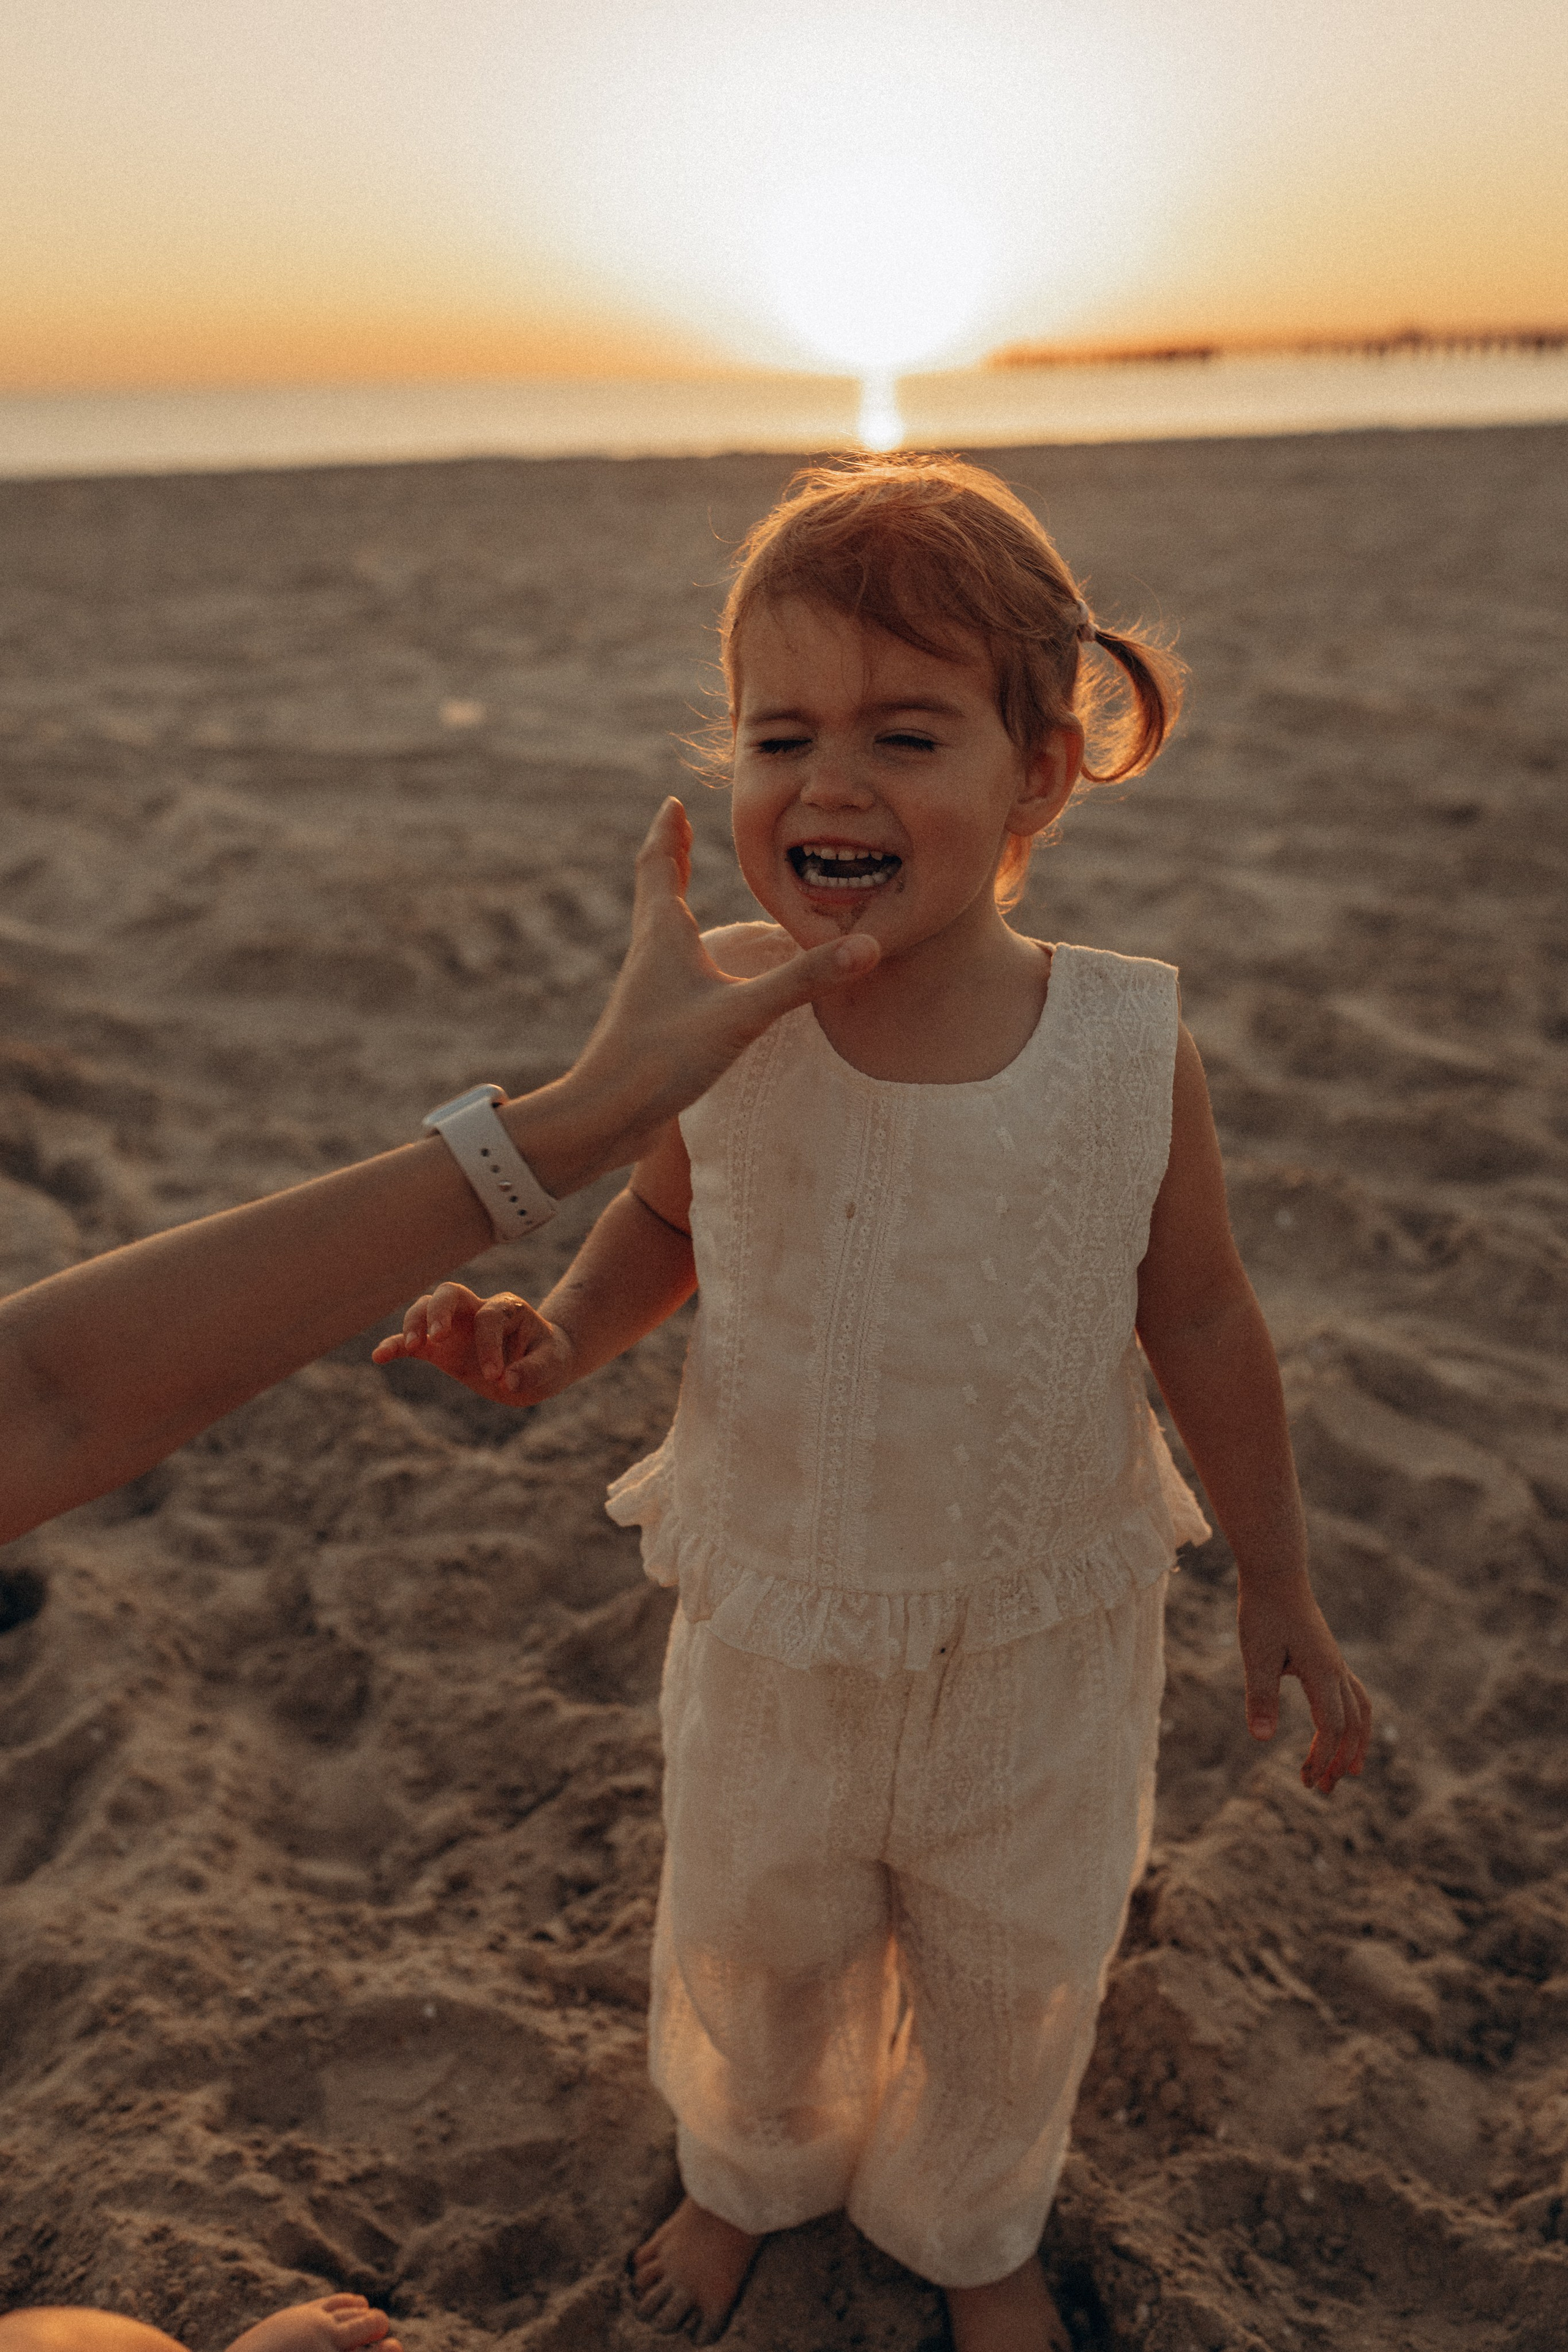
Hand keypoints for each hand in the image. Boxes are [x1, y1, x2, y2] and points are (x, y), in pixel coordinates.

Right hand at [371, 1281, 575, 1405]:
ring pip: (425, 1309)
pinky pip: (412, 1342)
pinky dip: (394, 1346)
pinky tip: (379, 1357)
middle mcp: (476, 1310)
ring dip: (414, 1324)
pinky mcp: (440, 1349)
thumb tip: (507, 1382)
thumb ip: (534, 1370)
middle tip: (437, 1338)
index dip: (489, 1345)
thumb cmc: (547, 1356)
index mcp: (506, 1307)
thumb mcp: (553, 1363)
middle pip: (448, 1293)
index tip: (496, 1377)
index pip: (489, 1316)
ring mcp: (455, 1327)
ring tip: (410, 1347)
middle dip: (438, 1311)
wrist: (539, 1365)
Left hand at [559, 799, 878, 1172]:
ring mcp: (645, 991)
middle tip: (676, 828)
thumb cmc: (661, 1059)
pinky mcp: (649, 1025)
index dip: (668, 832)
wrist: (604, 1118)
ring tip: (683, 892)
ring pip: (657, 933)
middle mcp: (648, 955)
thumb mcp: (742, 1015)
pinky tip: (692, 975)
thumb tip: (868, 947)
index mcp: (661, 935)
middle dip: (669, 857)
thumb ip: (803, 981)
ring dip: (670, 902)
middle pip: (655, 892)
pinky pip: (665, 972)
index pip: (659, 866)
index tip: (672, 802)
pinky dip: (679, 952)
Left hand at [1238, 1572, 1371, 1795]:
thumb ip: (1260, 1695)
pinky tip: (1340, 1731)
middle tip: (1324, 1790)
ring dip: (1355, 1744)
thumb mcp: (1256, 1654)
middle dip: (1341, 1761)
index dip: (1323, 1758)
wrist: (1275, 1573)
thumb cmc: (1263, 1611)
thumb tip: (1261, 1740)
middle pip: (1352, 1726)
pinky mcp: (1328, 1658)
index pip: (1332, 1728)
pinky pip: (1354, 1696)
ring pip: (1360, 1711)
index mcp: (1322, 1672)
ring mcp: (1336, 1663)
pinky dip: (1354, 1721)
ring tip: (1351, 1772)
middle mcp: (1336, 1670)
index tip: (1307, 1782)